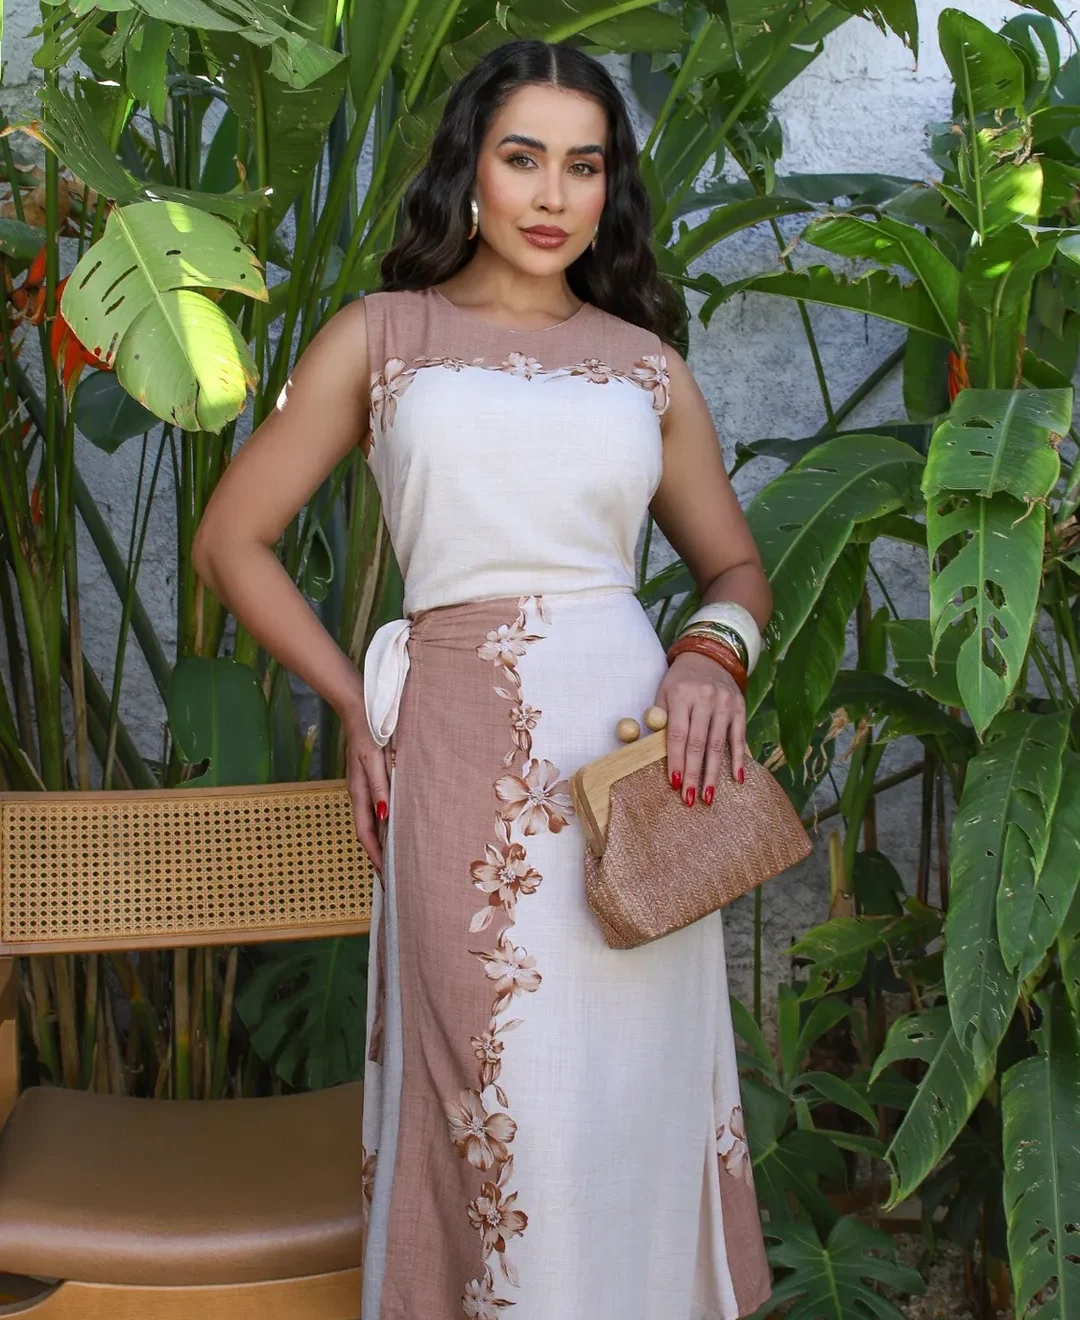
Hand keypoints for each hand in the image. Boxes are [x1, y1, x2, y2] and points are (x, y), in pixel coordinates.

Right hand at [341, 706, 390, 874]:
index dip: (375, 855)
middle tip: (392, 875)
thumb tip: (384, 817)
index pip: (366, 833)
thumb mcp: (375, 760)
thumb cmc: (369, 733)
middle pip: (367, 832)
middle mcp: (359, 794)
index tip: (385, 876)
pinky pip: (373, 807)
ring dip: (380, 840)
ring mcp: (361, 786)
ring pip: (370, 821)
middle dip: (377, 854)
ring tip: (394, 857)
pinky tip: (392, 824)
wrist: (357, 709)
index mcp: (359, 793)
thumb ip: (379, 787)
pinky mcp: (367, 778)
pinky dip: (382, 823)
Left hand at [653, 651, 745, 805]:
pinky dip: (738, 759)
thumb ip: (659, 719)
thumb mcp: (664, 692)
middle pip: (698, 743)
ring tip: (708, 797)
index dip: (676, 760)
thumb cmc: (680, 681)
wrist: (709, 656)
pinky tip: (736, 779)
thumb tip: (646, 748)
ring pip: (719, 745)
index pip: (678, 734)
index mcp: (682, 695)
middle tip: (690, 798)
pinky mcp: (740, 707)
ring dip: (713, 773)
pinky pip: (739, 737)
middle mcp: (705, 699)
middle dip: (694, 773)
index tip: (674, 783)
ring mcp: (725, 703)